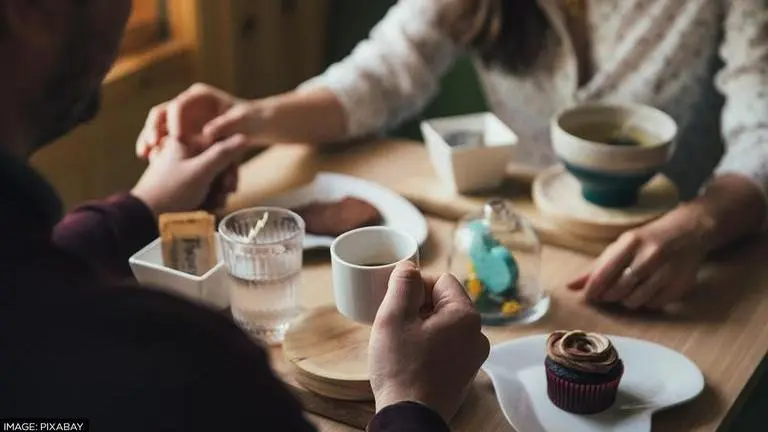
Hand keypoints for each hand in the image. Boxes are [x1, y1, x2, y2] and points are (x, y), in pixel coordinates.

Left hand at [131, 135, 247, 214]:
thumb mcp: (201, 171)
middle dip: (224, 180)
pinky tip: (209, 208)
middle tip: (224, 194)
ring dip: (218, 192)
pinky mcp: (181, 184)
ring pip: (212, 176)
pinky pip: (203, 187)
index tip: (230, 181)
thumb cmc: (171, 191)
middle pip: (217, 161)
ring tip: (214, 204)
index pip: (219, 143)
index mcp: (185, 141)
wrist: (145, 217)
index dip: (230, 162)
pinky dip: (208, 197)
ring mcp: (182, 169)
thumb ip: (223, 153)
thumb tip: (244, 136)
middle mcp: (184, 152)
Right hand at [135, 83, 270, 158]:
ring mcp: (184, 118)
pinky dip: (157, 149)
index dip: (174, 120)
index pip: (179, 104)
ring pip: (159, 127)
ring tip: (145, 155)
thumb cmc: (251, 120)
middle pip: (161, 113)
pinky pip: (164, 139)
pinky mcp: (183, 132)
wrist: (256, 125)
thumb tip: (208, 132)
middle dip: (153, 129)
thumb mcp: (242, 121)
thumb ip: (226, 125)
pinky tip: (151, 161)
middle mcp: (188, 104)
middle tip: (151, 145)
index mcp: (200, 96)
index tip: (176, 138)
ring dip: (150, 140)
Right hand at [369, 262, 489, 421]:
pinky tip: (411, 359)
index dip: (416, 286)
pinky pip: (448, 346)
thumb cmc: (401, 369)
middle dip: (419, 307)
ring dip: (423, 327)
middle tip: (396, 324)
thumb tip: (409, 266)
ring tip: (402, 343)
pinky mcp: (465, 374)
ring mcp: (474, 357)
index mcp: (465, 315)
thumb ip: (402, 284)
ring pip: (445, 325)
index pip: (442, 280)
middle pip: (445, 302)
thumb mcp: (393, 317)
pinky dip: (430, 346)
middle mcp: (478, 334)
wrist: (409, 418)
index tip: (397, 303)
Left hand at [567, 205, 714, 309]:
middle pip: (618, 290)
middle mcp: (650, 256)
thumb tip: (570, 286)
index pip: (604, 273)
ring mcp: (667, 272)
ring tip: (627, 291)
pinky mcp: (680, 286)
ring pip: (635, 301)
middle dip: (608, 296)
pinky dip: (646, 303)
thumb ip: (596, 267)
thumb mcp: (621, 245)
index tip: (587, 297)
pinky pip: (654, 305)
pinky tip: (646, 291)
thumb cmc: (647, 240)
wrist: (690, 232)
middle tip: (607, 294)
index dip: (592, 289)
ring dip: (626, 301)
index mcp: (631, 242)